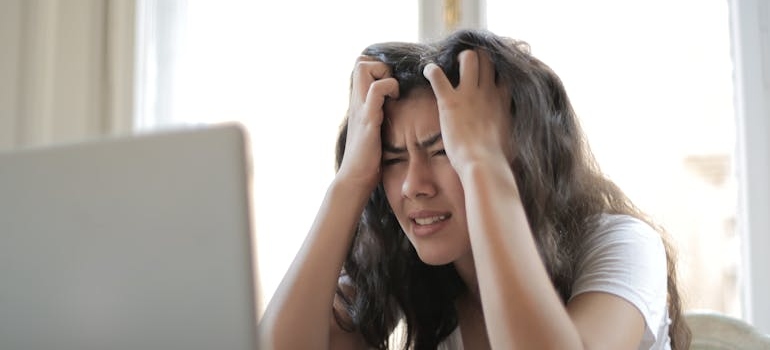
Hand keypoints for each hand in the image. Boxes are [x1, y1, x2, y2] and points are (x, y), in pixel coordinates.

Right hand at [336, 56, 399, 189]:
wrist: (355, 178)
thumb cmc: (368, 158)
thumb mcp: (373, 130)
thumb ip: (378, 115)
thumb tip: (395, 110)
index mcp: (358, 102)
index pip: (361, 65)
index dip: (378, 67)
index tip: (392, 83)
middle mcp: (356, 101)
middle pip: (360, 61)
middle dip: (381, 66)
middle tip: (393, 86)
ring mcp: (360, 108)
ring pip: (364, 68)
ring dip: (384, 74)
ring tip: (393, 93)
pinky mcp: (368, 119)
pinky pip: (375, 90)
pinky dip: (389, 88)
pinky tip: (394, 102)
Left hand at [423, 50, 511, 174]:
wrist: (483, 164)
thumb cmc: (498, 159)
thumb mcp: (512, 139)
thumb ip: (511, 129)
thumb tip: (513, 137)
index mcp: (503, 100)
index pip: (504, 72)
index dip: (497, 67)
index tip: (489, 71)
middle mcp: (488, 92)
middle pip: (487, 58)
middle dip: (477, 56)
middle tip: (467, 64)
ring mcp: (469, 94)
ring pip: (468, 58)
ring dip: (458, 58)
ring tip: (451, 64)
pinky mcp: (450, 101)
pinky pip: (437, 75)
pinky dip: (431, 70)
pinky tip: (428, 71)